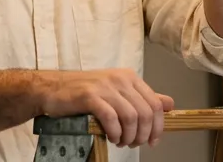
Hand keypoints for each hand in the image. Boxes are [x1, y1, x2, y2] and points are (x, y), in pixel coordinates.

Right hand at [37, 68, 174, 146]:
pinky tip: (111, 138)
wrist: (53, 89)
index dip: (158, 126)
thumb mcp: (117, 92)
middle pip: (146, 113)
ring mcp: (105, 87)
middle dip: (143, 135)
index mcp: (130, 77)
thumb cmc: (84, 93)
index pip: (155, 104)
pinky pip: (112, 118)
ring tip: (121, 142)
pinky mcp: (90, 96)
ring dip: (129, 136)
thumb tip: (170, 104)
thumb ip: (143, 98)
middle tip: (133, 145)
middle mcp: (120, 79)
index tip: (153, 141)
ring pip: (131, 117)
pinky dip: (115, 133)